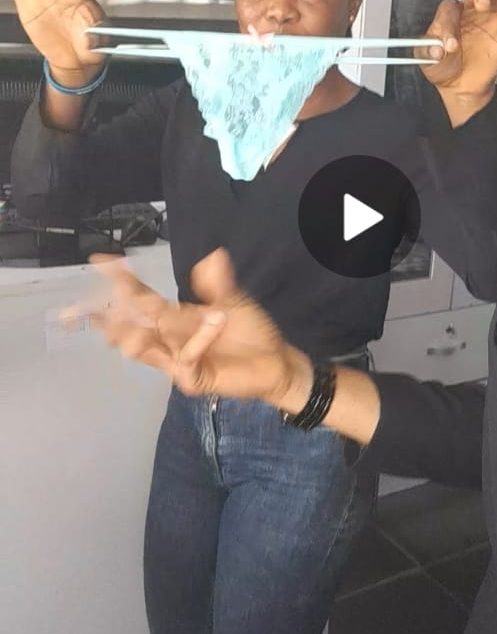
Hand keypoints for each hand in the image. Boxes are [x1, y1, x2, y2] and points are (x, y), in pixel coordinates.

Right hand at [65, 249, 305, 403]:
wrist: (276, 360)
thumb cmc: (251, 332)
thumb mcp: (234, 301)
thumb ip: (218, 283)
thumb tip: (211, 255)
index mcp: (176, 318)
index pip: (142, 299)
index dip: (123, 281)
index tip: (101, 261)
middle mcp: (170, 339)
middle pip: (131, 327)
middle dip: (107, 318)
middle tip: (83, 306)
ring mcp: (179, 360)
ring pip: (145, 349)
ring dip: (132, 335)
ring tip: (117, 325)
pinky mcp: (193, 378)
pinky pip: (185, 357)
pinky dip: (197, 339)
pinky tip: (214, 321)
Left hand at [416, 0, 496, 100]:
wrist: (461, 87)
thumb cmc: (445, 69)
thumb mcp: (427, 62)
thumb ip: (426, 53)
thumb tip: (436, 50)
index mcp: (450, 14)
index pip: (450, 7)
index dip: (449, 23)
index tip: (448, 44)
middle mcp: (471, 9)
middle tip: (480, 3)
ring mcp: (491, 16)